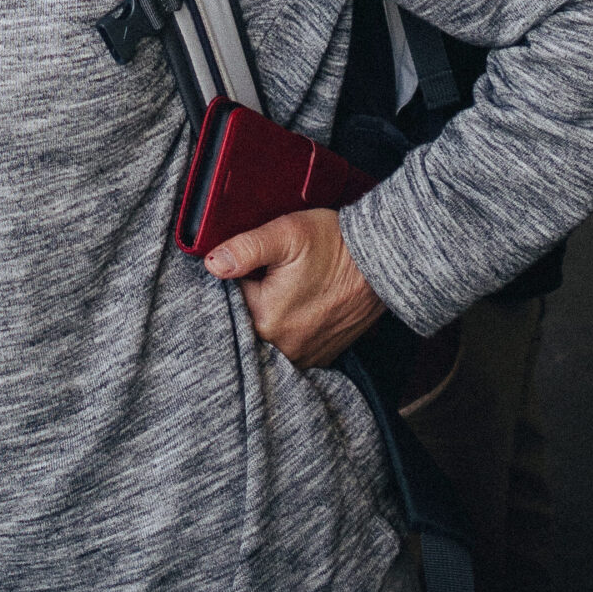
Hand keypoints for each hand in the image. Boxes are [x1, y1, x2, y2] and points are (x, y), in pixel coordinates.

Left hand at [204, 208, 383, 367]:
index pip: (232, 297)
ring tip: (293, 287)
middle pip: (250, 318)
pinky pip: (292, 344)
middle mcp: (283, 347)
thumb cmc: (333, 245)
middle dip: (256, 295)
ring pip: (270, 333)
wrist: (379, 263)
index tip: (257, 263)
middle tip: (278, 273)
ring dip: (274, 312)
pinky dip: (292, 327)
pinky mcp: (321, 356)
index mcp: (266, 319)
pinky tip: (304, 304)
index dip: (240, 275)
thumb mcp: (285, 235)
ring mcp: (304, 356)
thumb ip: (244, 249)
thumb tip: (213, 264)